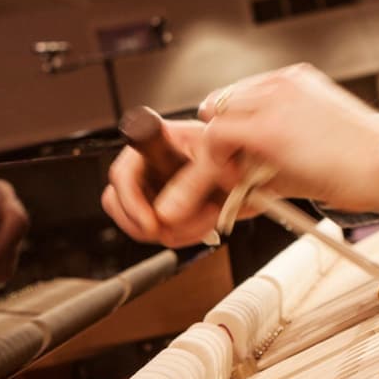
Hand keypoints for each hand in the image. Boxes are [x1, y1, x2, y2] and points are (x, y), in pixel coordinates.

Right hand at [102, 118, 259, 246]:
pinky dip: (183, 236)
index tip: (150, 221)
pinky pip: (161, 234)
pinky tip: (206, 222)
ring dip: (174, 231)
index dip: (129, 200)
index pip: (122, 173)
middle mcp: (149, 165)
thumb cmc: (239, 149)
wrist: (260, 168)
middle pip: (118, 204)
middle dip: (147, 224)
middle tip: (172, 229)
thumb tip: (164, 216)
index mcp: (156, 142)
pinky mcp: (167, 210)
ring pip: (139, 224)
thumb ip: (189, 186)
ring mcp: (155, 189)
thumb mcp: (217, 160)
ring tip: (206, 218)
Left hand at [166, 64, 378, 231]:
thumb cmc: (370, 161)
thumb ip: (286, 143)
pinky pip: (216, 139)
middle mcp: (282, 83)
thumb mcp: (322, 136)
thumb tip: (255, 169)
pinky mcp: (266, 130)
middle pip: (223, 103)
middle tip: (229, 169)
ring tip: (233, 180)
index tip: (235, 151)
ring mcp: (272, 103)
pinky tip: (233, 182)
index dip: (234, 126)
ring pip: (214, 119)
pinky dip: (215, 162)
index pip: (242, 94)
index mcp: (297, 81)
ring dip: (216, 152)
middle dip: (221, 138)